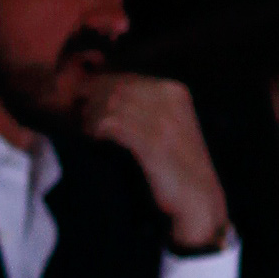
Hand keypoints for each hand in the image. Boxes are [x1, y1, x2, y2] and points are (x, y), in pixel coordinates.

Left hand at [69, 69, 231, 250]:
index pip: (126, 77)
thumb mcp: (166, 125)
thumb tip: (100, 91)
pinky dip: (97, 129)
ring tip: (88, 130)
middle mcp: (170, 100)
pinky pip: (111, 123)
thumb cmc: (175, 165)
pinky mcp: (152, 142)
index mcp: (175, 91)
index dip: (100, 89)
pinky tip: (95, 139)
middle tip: (81, 119)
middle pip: (115, 87)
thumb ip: (142, 105)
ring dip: (92, 116)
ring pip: (110, 103)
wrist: (197, 200)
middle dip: (92, 100)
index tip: (86, 105)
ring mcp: (163, 120)